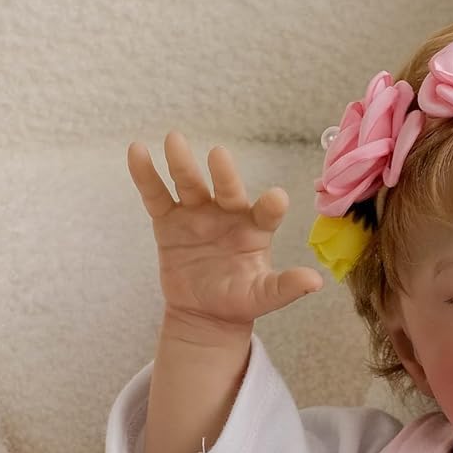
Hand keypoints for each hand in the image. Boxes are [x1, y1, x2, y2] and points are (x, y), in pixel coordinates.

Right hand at [127, 131, 322, 333]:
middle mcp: (228, 214)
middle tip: (219, 155)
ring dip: (182, 164)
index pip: (265, 213)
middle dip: (223, 174)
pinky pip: (156, 195)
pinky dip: (145, 175)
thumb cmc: (240, 299)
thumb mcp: (264, 297)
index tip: (277, 199)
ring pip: (190, 185)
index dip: (270, 206)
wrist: (205, 312)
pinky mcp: (169, 219)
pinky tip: (136, 151)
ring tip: (174, 140)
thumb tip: (316, 282)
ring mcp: (197, 213)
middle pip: (226, 190)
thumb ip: (286, 286)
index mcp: (255, 229)